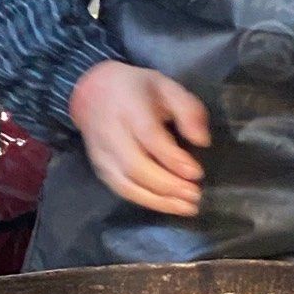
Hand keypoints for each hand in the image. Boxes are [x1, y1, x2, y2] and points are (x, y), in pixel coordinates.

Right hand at [68, 62, 210, 217]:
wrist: (91, 93)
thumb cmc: (136, 89)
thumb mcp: (167, 86)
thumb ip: (188, 110)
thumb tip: (202, 141)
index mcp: (129, 107)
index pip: (149, 137)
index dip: (172, 158)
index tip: (196, 173)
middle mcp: (111, 133)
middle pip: (136, 166)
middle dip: (168, 185)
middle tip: (195, 195)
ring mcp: (102, 154)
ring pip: (127, 184)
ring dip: (159, 201)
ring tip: (187, 207)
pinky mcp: (100, 169)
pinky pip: (122, 191)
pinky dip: (146, 202)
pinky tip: (168, 206)